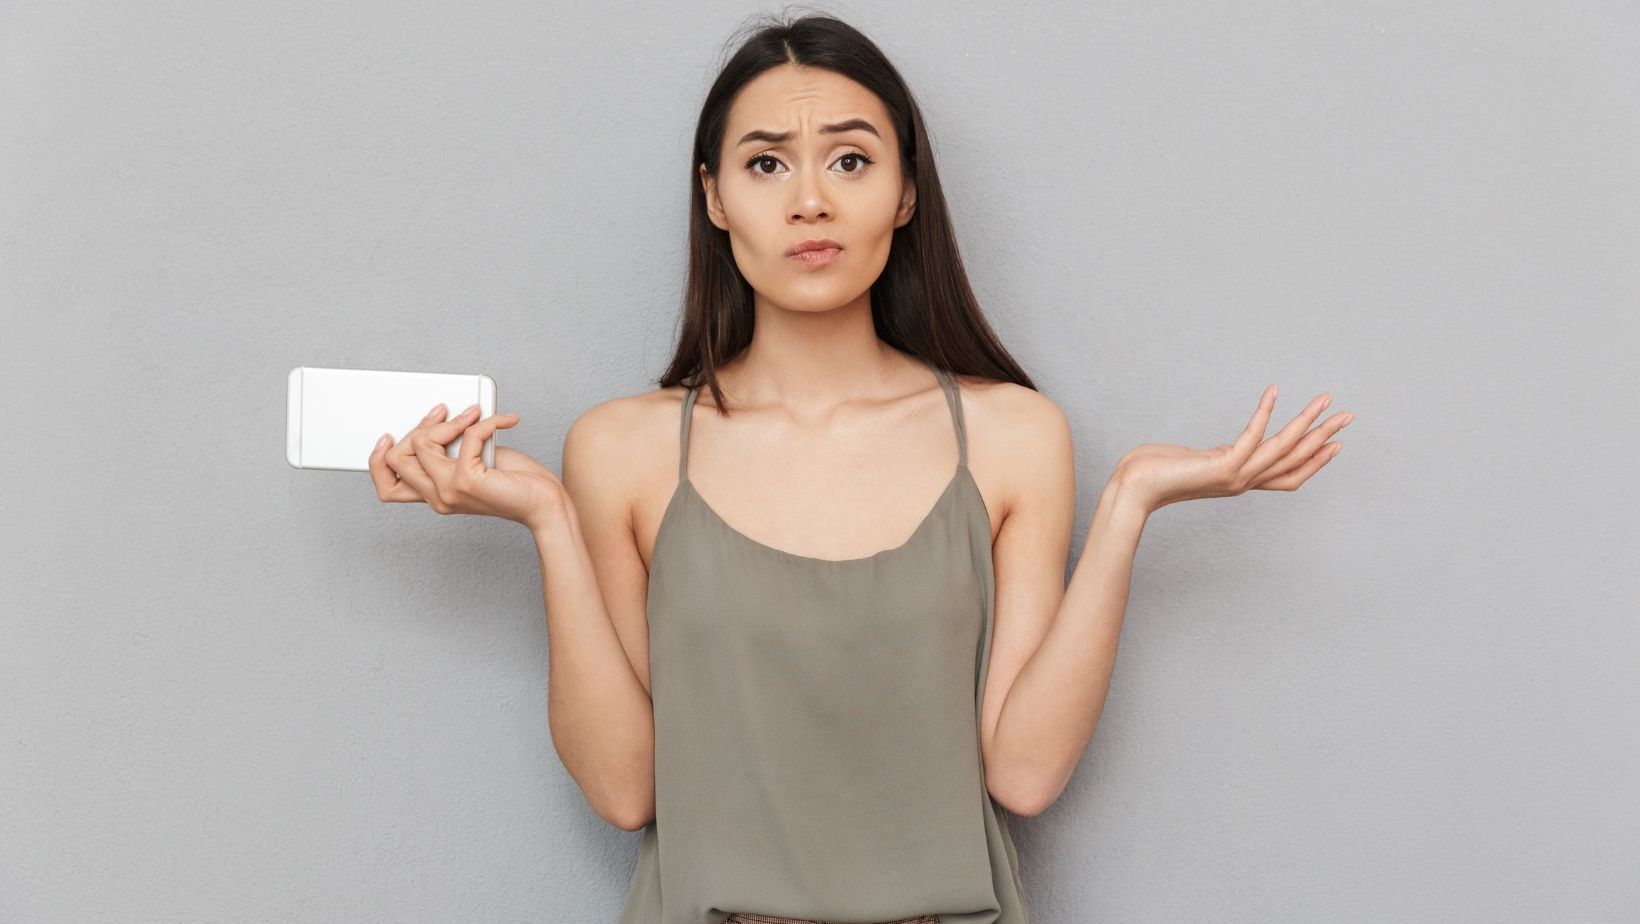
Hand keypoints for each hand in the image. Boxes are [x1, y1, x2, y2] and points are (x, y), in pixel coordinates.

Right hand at [369, 402, 564, 528]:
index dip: (377, 459)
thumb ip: (449, 449)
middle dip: (418, 427)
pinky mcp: (468, 480)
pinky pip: (466, 435)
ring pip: (421, 443)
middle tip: (446, 415)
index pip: (386, 487)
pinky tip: (505, 421)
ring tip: (477, 416)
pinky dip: (486, 421)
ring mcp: (449, 491)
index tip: (389, 434)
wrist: (545, 503)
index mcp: (434, 495)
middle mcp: (437, 497)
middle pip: (396, 458)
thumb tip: (436, 418)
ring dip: (452, 420)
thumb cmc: (515, 482)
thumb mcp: (474, 462)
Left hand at [1115, 385, 1351, 512]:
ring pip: (1282, 448)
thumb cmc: (1155, 472)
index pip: (1288, 475)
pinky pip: (1251, 436)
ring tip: (1324, 400)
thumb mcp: (1197, 462)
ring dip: (1306, 422)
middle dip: (1323, 437)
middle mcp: (1242, 481)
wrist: (1132, 487)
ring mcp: (1234, 475)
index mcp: (1239, 481)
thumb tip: (1229, 450)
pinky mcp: (1221, 466)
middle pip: (1295, 460)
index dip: (1314, 460)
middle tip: (1348, 416)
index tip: (1335, 441)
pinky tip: (1273, 392)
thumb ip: (1219, 457)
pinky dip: (1264, 413)